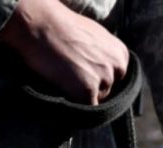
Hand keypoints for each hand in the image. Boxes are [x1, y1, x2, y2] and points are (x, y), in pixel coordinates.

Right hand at [0, 0, 128, 104]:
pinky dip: (76, 107)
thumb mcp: (93, 37)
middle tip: (71, 78)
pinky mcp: (88, 90)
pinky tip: (63, 92)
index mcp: (120, 53)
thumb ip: (103, 55)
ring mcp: (104, 79)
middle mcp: (117, 66)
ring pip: (96, 100)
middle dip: (92, 88)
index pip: (116, 78)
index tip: (85, 75)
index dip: (99, 79)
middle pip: (107, 90)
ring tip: (64, 80)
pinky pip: (86, 109)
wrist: (41, 24)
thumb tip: (102, 71)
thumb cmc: (61, 26)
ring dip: (82, 96)